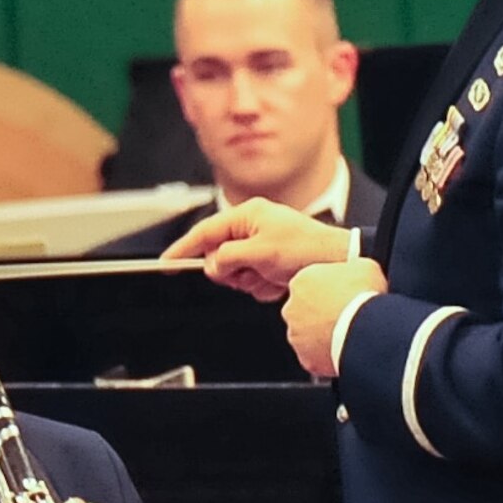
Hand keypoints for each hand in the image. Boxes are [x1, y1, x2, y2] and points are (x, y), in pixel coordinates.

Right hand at [161, 198, 354, 301]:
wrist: (336, 262)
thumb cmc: (306, 249)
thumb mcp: (261, 253)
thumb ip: (229, 258)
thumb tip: (212, 265)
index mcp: (247, 216)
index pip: (204, 232)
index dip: (183, 249)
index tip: (166, 263)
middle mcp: (252, 228)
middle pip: (218, 257)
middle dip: (232, 272)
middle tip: (251, 272)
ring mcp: (260, 246)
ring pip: (234, 273)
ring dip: (250, 281)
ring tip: (271, 275)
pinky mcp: (269, 262)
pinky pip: (251, 281)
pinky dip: (262, 286)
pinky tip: (279, 281)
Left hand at [284, 259, 387, 376]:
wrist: (367, 329)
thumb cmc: (365, 295)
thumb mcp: (363, 266)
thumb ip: (349, 267)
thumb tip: (354, 270)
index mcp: (301, 281)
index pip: (308, 285)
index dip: (327, 290)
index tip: (341, 295)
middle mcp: (291, 309)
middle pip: (304, 311)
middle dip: (320, 313)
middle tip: (344, 315)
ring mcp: (297, 336)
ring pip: (307, 336)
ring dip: (322, 335)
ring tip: (347, 334)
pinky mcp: (306, 359)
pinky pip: (315, 357)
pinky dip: (327, 355)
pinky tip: (345, 349)